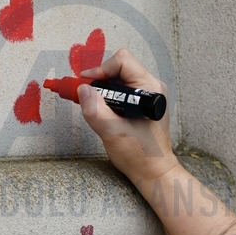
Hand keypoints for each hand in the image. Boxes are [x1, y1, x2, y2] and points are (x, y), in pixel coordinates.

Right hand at [77, 48, 179, 185]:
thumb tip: (82, 89)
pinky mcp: (141, 103)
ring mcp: (147, 95)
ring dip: (101, 89)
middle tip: (82, 94)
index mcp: (149, 89)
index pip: (122, 62)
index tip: (85, 84)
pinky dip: (106, 96)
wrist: (154, 172)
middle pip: (118, 68)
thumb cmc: (141, 155)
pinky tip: (100, 110)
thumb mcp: (113, 133)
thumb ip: (96, 110)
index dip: (100, 69)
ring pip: (117, 79)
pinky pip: (120, 90)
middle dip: (98, 80)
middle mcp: (151, 87)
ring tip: (91, 104)